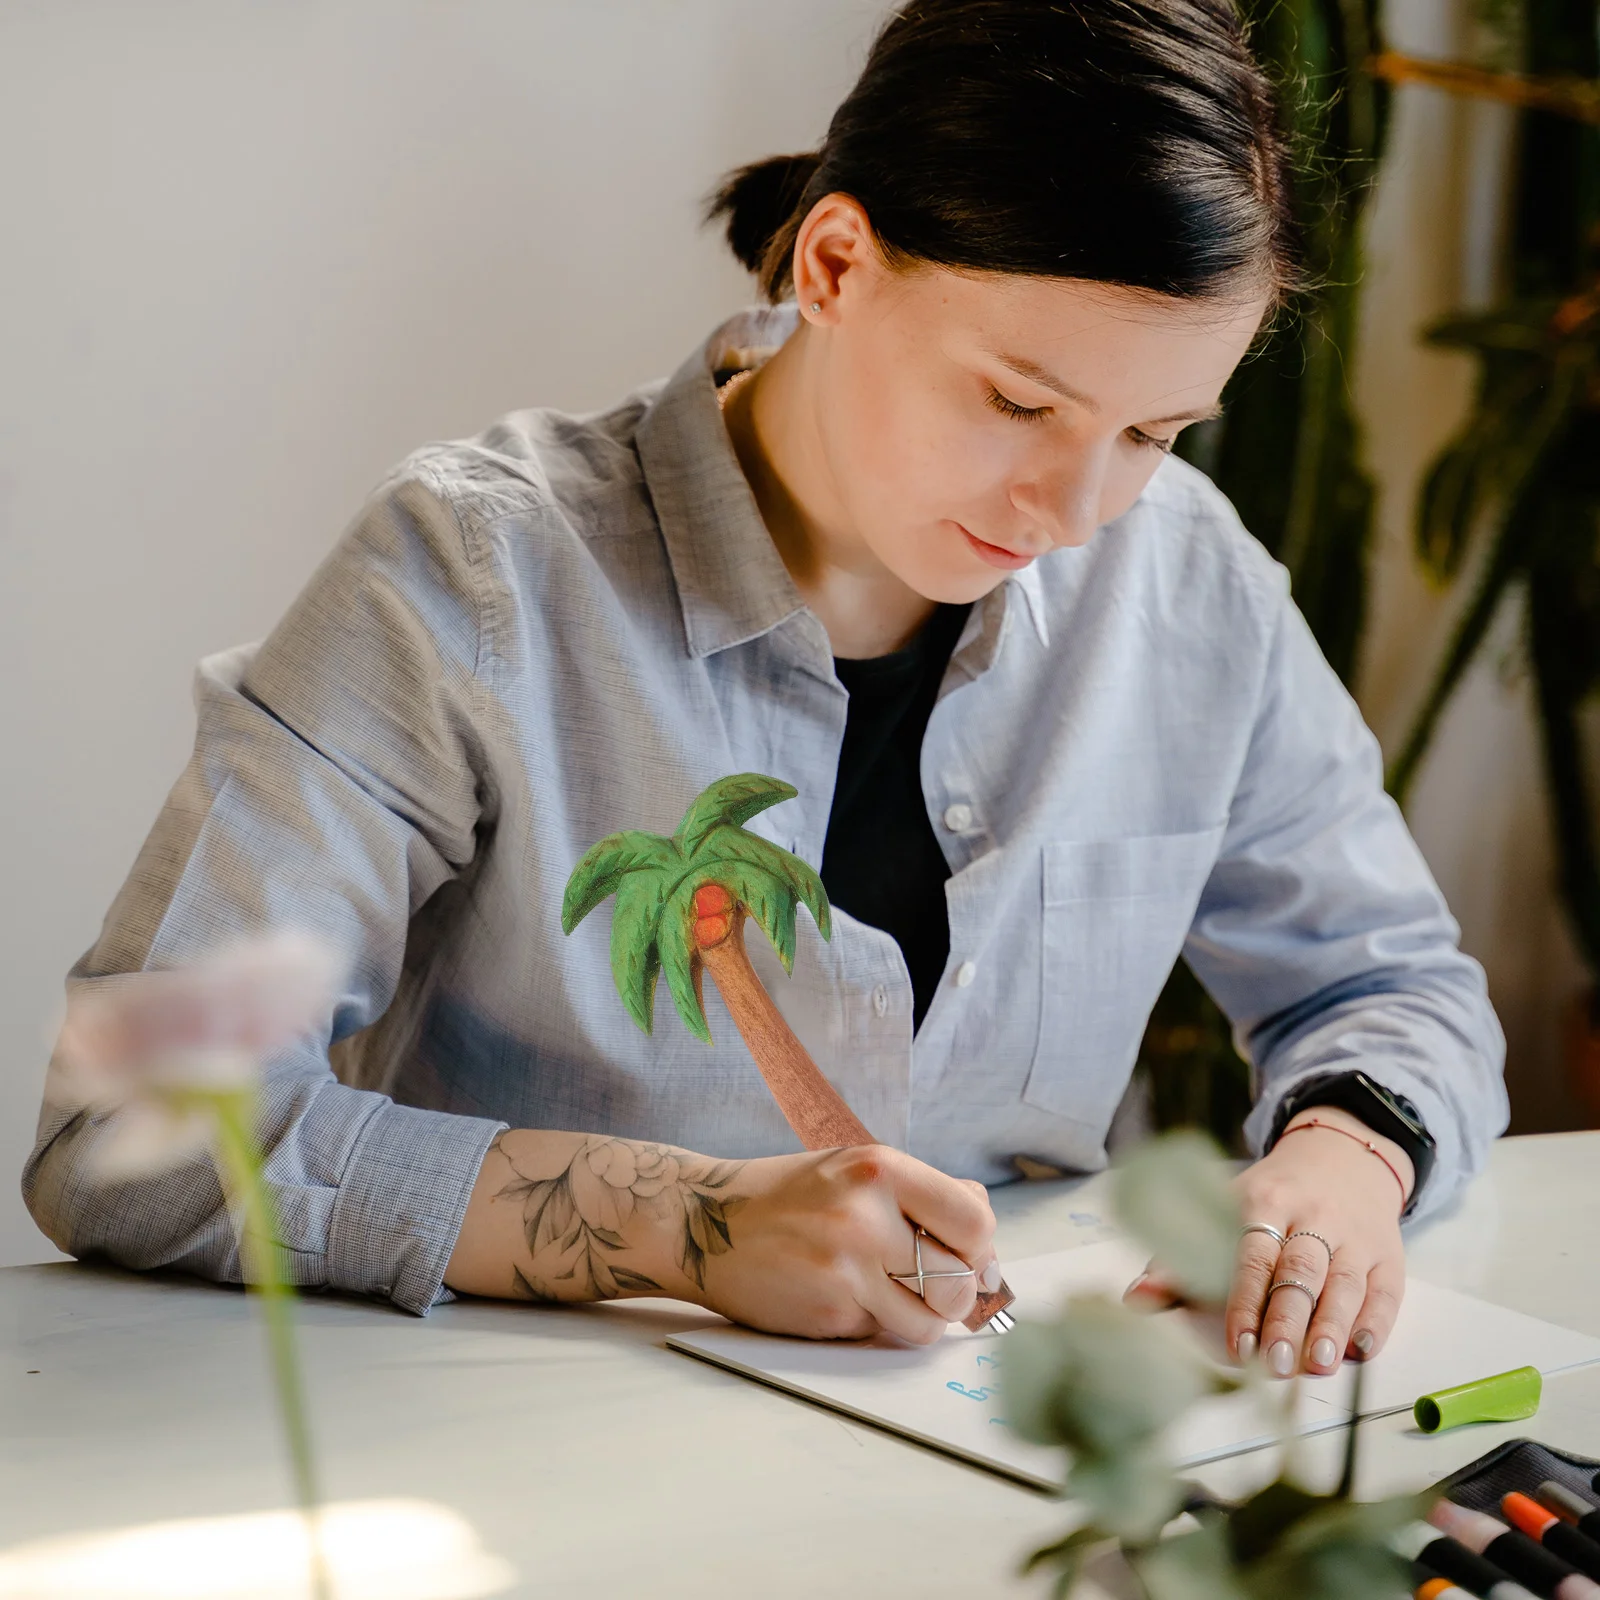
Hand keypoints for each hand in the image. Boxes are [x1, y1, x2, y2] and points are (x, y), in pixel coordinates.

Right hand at [701, 1145, 999, 1344]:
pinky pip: (880, 1333)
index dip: (978, 1246)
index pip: (975, 1220)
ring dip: (917, 1317)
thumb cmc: (789, 1197)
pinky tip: (838, 1296)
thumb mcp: (856, 1170)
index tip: (961, 1251)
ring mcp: (846, 1268)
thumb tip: (987, 1247)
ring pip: (928, 1322)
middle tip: (930, 1283)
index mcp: (880, 1168)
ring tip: (885, 1292)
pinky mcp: (828, 1312)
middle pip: (959, 1281)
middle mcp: (866, 1215)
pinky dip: (870, 1323)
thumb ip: (922, 1197)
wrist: (704, 1223)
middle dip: (954, 1292)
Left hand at [1127, 1105, 1411, 1376]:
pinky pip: (1385, 1292)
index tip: (1237, 1343)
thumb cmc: (1274, 1197)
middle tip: (1276, 1363)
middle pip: (1301, 1270)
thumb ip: (1181, 1257)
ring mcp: (1355, 1237)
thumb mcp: (1225, 1208)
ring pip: (1345, 1283)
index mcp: (1266, 1200)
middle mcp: (1314, 1217)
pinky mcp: (1388, 1256)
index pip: (1253, 1254)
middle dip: (1287, 1319)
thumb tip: (1136, 1298)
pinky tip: (1359, 1350)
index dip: (1244, 1299)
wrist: (1344, 1158)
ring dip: (1332, 1326)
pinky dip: (1374, 1322)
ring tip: (1318, 1364)